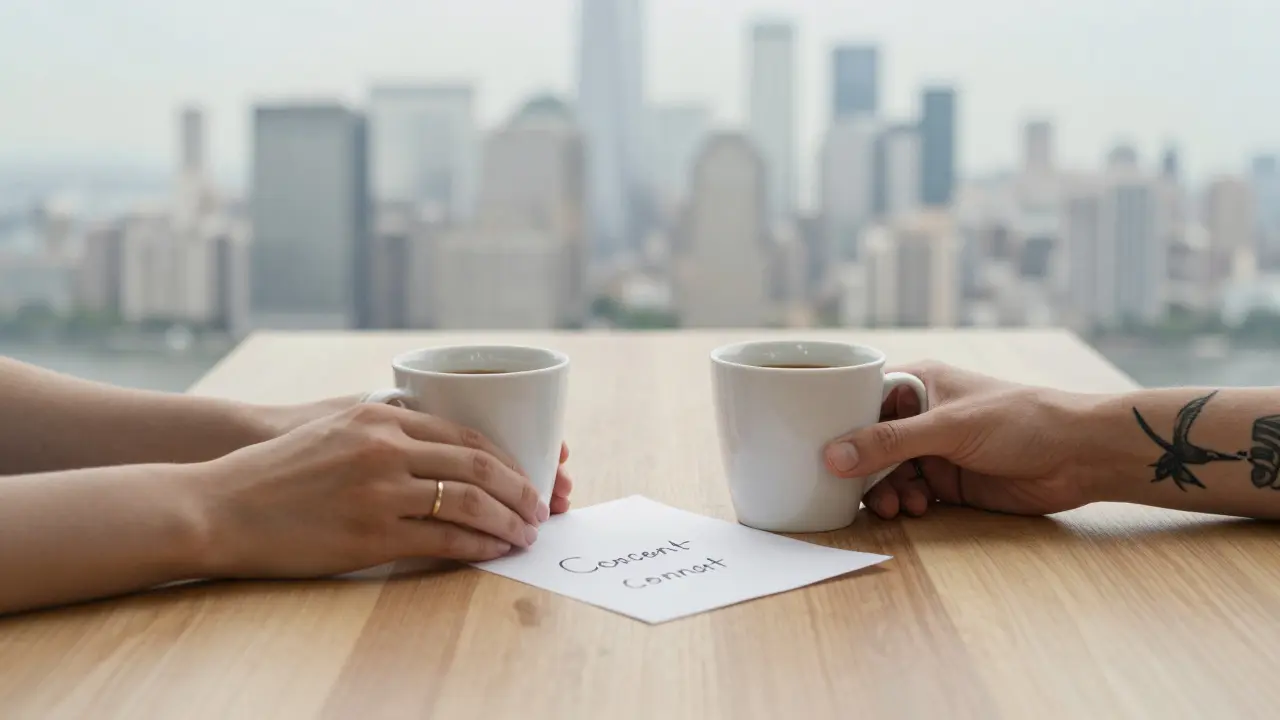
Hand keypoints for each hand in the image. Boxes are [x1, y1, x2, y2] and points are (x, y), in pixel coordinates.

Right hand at [192, 403, 571, 577]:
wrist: (221, 504)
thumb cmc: (277, 469)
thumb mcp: (334, 426)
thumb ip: (386, 427)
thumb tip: (435, 442)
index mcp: (380, 417)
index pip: (466, 436)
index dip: (507, 459)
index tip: (527, 476)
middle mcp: (385, 448)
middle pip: (478, 467)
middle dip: (521, 489)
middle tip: (541, 507)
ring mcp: (379, 492)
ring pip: (469, 503)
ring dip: (507, 520)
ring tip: (526, 533)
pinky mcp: (371, 534)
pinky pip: (443, 539)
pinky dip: (478, 546)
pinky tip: (494, 550)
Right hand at [822, 361, 1095, 518]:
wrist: (1080, 456)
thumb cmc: (1020, 420)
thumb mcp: (948, 428)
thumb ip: (889, 443)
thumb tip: (831, 457)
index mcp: (918, 384)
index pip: (861, 399)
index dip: (838, 423)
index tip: (816, 448)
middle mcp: (921, 415)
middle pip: (869, 442)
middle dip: (860, 468)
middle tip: (856, 491)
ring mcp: (935, 449)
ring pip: (887, 472)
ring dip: (884, 491)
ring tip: (895, 506)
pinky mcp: (950, 480)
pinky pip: (911, 492)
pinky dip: (907, 502)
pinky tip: (917, 509)